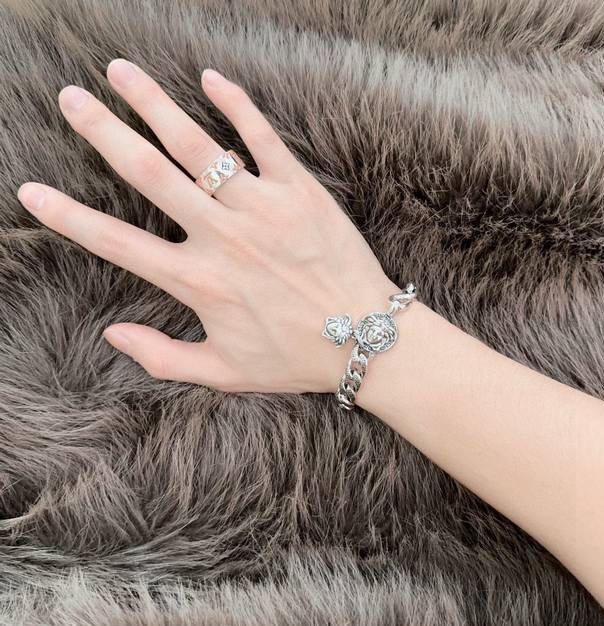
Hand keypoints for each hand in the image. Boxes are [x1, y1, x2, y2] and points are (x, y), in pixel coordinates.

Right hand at [17, 60, 397, 393]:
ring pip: (199, 146)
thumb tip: (112, 335)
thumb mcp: (224, 373)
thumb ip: (163, 357)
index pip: (116, 244)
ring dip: (155, 104)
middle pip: (150, 174)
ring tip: (121, 71)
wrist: (367, 340)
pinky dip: (237, 105)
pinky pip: (264, 138)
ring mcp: (262, 209)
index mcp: (199, 282)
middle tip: (70, 99)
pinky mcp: (301, 191)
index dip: (68, 218)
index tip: (32, 192)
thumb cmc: (296, 358)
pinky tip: (210, 78)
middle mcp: (224, 238)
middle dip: (103, 132)